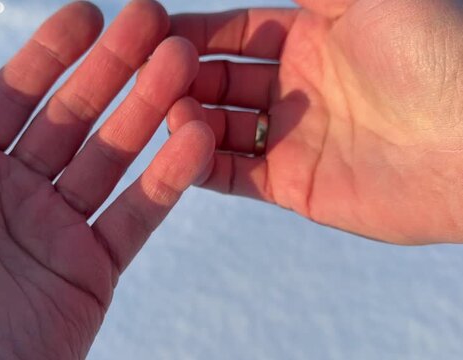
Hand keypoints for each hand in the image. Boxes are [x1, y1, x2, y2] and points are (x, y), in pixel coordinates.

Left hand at [0, 1, 212, 357]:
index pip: (11, 97)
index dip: (50, 54)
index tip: (87, 14)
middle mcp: (7, 199)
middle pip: (71, 118)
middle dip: (113, 68)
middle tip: (152, 21)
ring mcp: (52, 236)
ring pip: (111, 159)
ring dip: (150, 110)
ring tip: (182, 62)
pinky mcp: (88, 277)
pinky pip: (135, 218)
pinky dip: (167, 179)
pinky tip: (194, 135)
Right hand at [167, 0, 462, 244]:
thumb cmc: (433, 52)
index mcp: (311, 38)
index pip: (233, 33)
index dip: (192, 31)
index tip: (149, 30)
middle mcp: (297, 88)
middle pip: (220, 80)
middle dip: (181, 75)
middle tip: (144, 72)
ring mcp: (294, 140)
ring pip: (220, 128)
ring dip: (186, 118)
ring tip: (160, 109)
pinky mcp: (295, 187)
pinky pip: (234, 175)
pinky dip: (201, 163)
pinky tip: (178, 146)